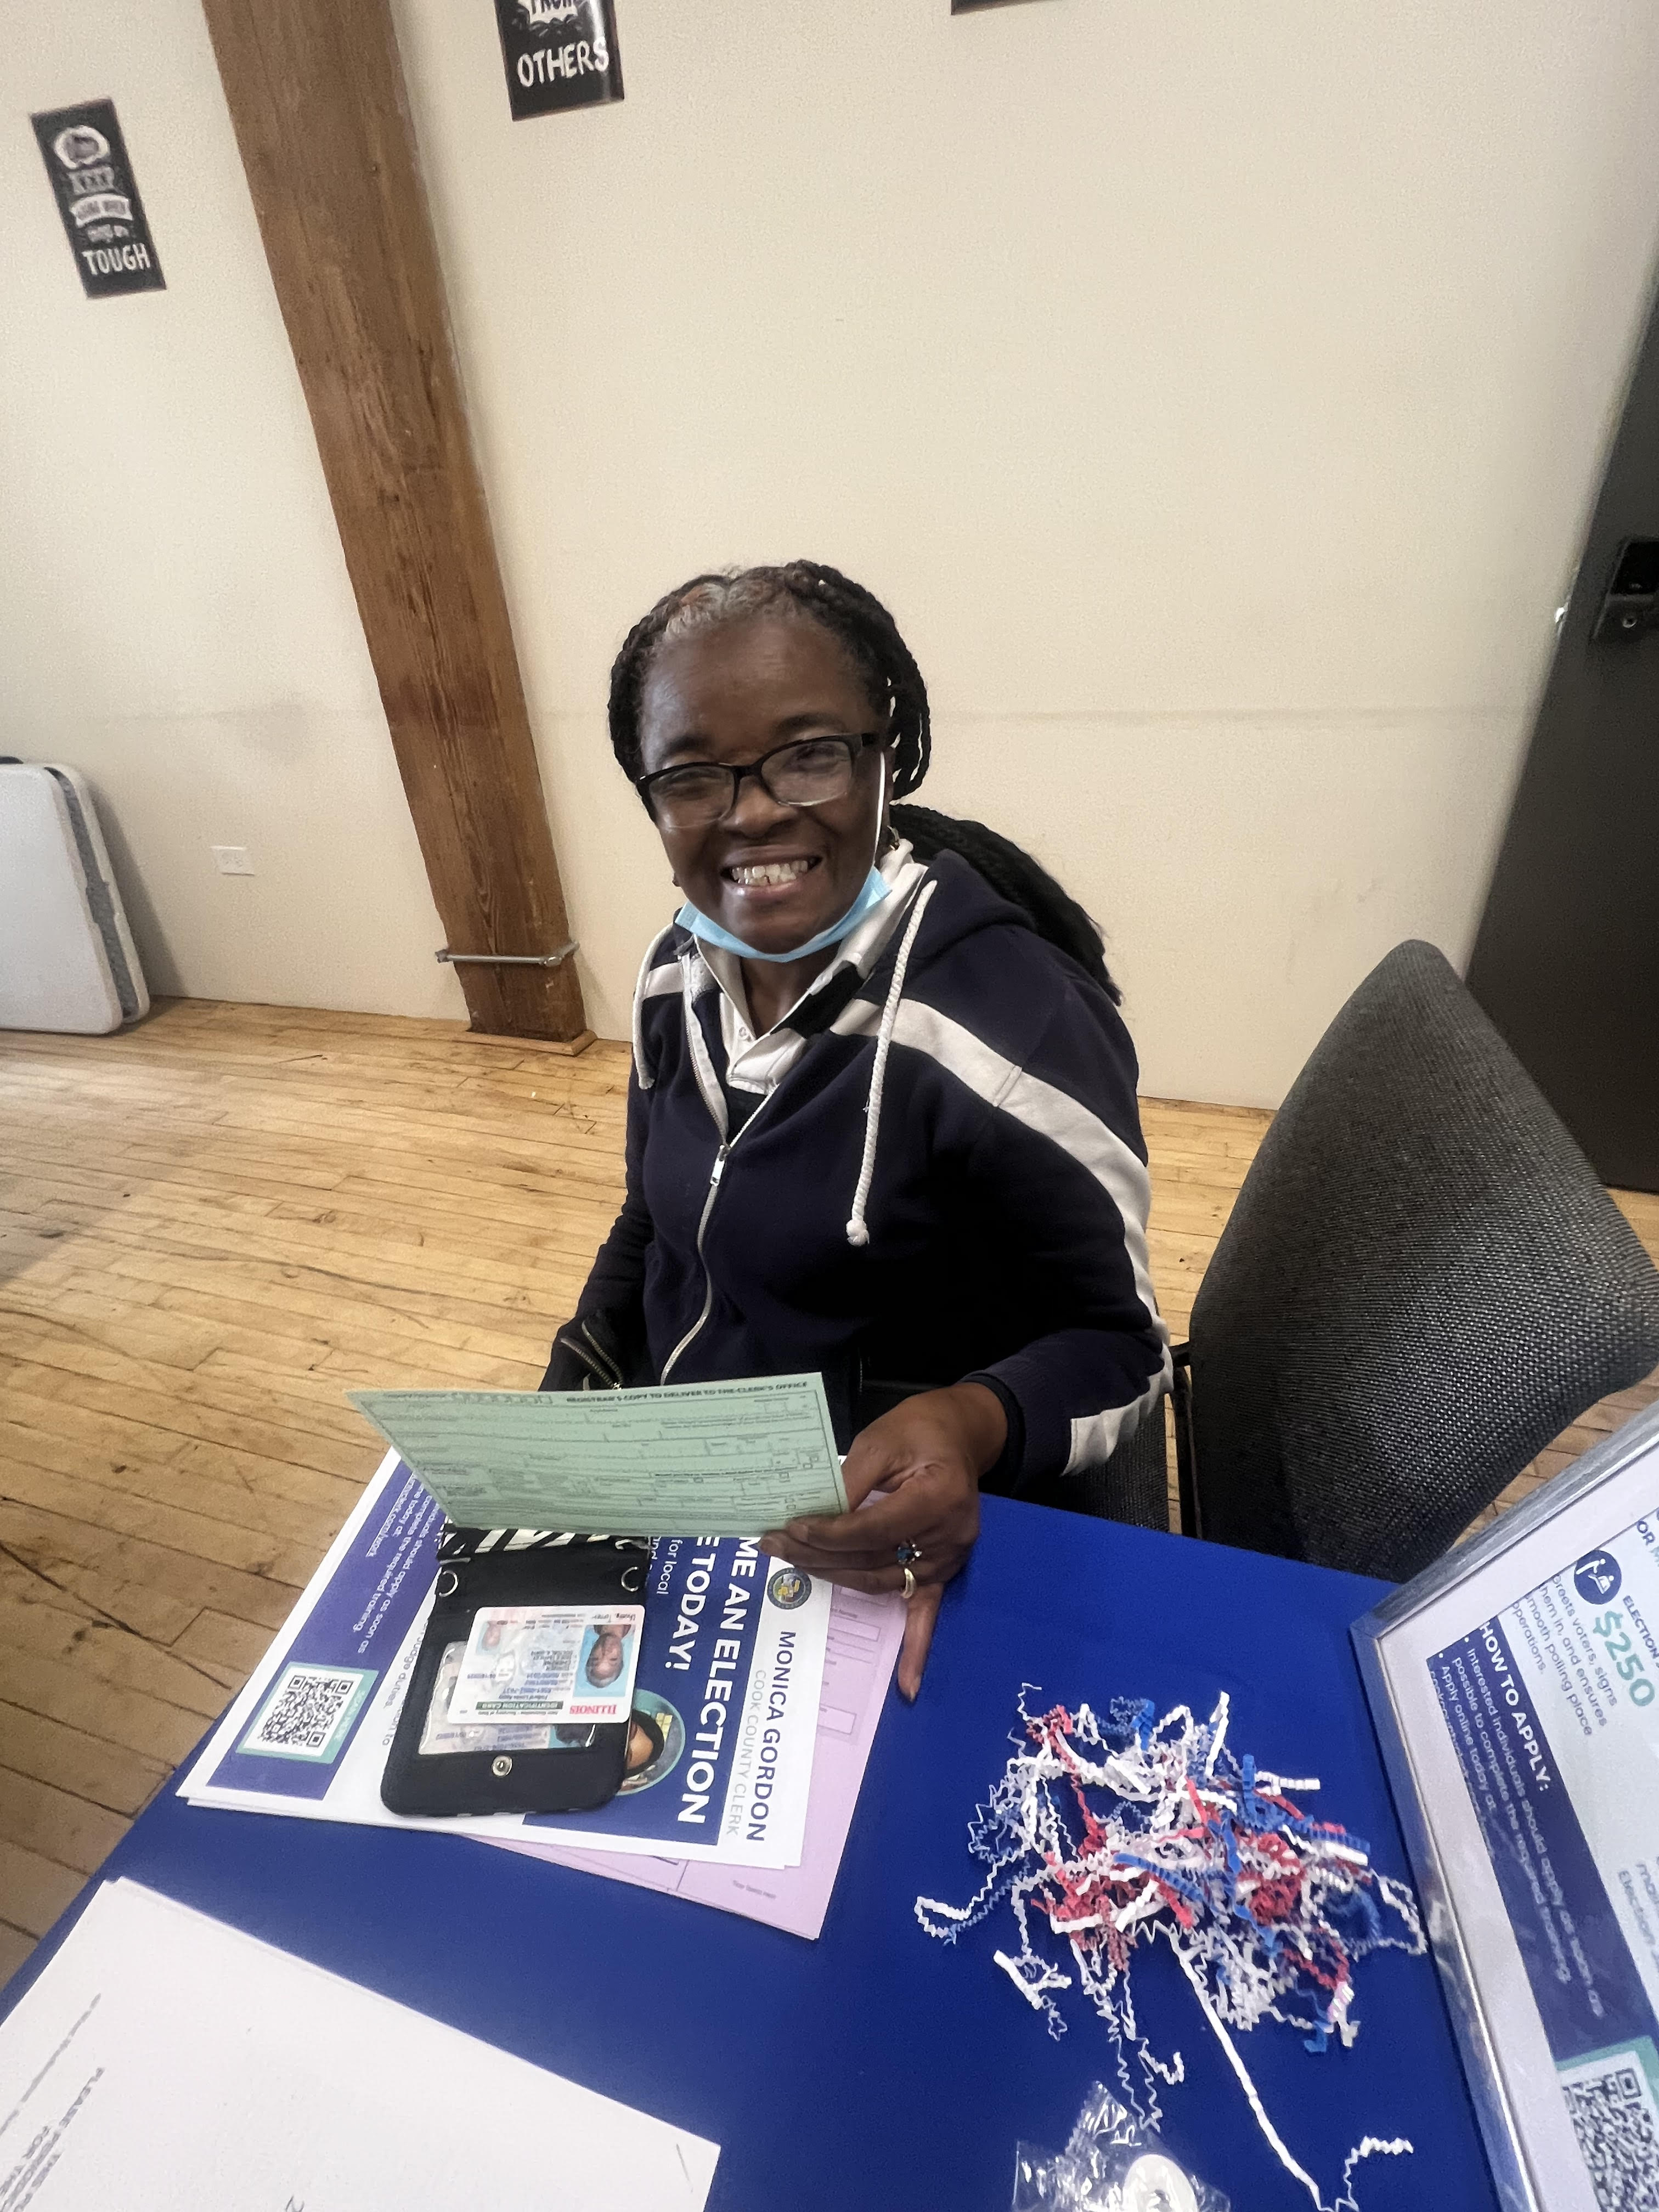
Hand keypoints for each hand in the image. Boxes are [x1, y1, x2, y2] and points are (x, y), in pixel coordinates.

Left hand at [762, 1382, 1006, 1701]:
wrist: (960, 1434)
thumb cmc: (920, 1430)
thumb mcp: (881, 1441)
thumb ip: (851, 1481)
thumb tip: (814, 1517)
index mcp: (937, 1497)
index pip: (872, 1530)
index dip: (828, 1534)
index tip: (790, 1528)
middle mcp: (948, 1537)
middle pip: (872, 1559)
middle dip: (818, 1555)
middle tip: (773, 1544)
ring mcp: (949, 1559)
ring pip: (882, 1581)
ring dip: (835, 1578)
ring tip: (791, 1564)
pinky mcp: (944, 1570)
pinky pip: (928, 1612)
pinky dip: (918, 1650)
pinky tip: (908, 1687)